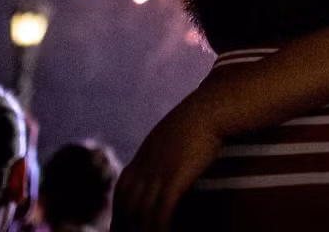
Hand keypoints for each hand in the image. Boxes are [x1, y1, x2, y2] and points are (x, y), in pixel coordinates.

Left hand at [114, 94, 223, 231]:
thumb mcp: (171, 136)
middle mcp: (144, 168)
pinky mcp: (174, 177)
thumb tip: (166, 163)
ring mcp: (158, 173)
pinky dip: (160, 226)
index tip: (120, 229)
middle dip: (126, 228)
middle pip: (127, 207)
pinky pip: (162, 210)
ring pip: (141, 213)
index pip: (121, 194)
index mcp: (142, 159)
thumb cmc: (197, 121)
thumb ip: (162, 152)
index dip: (119, 215)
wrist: (209, 109)